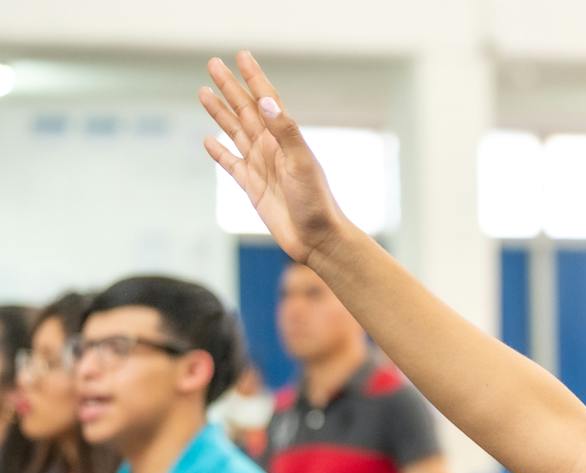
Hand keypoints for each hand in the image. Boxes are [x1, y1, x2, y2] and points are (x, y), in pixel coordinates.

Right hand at [199, 52, 347, 263]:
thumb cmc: (316, 202)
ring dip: (220, 112)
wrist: (317, 239)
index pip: (266, 100)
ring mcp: (261, 166)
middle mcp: (272, 148)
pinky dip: (219, 152)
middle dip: (230, 87)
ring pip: (234, 132)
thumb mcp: (302, 163)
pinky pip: (231, 163)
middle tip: (213, 63)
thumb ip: (285, 132)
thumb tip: (265, 101)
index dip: (254, 78)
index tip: (242, 55)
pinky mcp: (252, 187)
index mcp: (285, 139)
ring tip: (204, 91)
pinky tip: (208, 140)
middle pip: (245, 110)